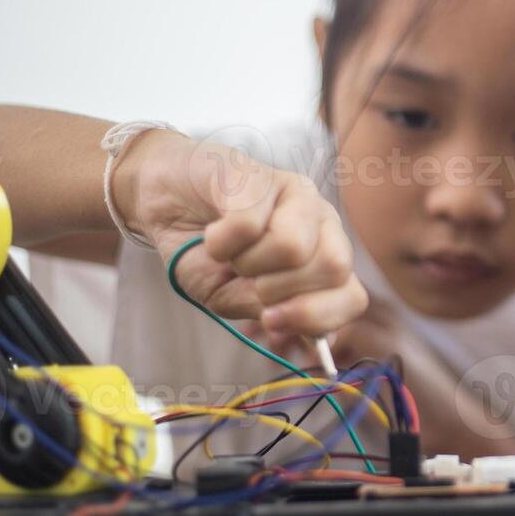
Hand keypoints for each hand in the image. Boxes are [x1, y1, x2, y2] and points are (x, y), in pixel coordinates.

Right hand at [113, 130, 367, 335]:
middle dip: (279, 289)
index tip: (271, 320)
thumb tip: (314, 340)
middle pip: (334, 268)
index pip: (353, 296)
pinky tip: (213, 233)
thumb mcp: (235, 298)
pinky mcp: (257, 175)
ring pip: (294, 247)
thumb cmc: (203, 251)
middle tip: (246, 278)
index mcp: (324, 255)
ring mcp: (294, 193)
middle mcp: (321, 221)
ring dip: (248, 264)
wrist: (161, 202)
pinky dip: (219, 243)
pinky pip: (248, 226)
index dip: (315, 317)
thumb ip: (277, 315)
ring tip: (230, 252)